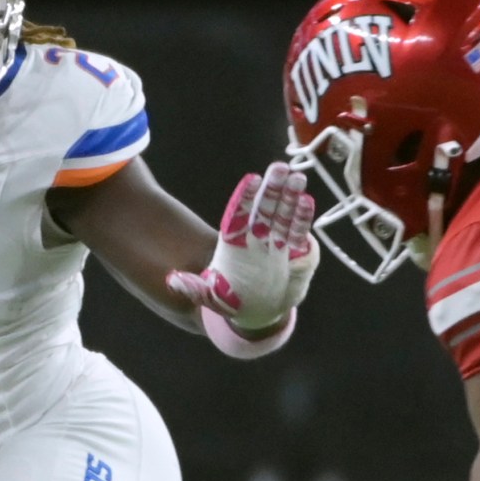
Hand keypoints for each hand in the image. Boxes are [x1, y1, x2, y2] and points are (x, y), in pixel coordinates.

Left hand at [166, 163, 314, 332]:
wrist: (259, 313)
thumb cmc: (233, 300)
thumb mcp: (211, 297)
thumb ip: (193, 288)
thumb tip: (171, 280)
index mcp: (235, 242)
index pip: (240, 214)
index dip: (246, 197)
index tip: (253, 179)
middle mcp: (256, 237)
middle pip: (265, 207)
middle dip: (273, 187)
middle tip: (280, 167)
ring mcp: (276, 242)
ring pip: (284, 215)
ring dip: (291, 196)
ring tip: (298, 177)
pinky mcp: (293, 252)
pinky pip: (298, 233)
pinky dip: (303, 218)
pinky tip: (308, 201)